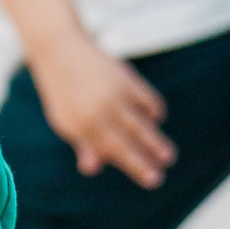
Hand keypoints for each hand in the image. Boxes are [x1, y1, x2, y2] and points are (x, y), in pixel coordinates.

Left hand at [32, 29, 173, 187]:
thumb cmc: (63, 90)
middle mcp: (99, 111)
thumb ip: (81, 143)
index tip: (152, 180)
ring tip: (169, 156)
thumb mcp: (64, 119)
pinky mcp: (125, 77)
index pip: (113, 151)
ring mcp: (114, 94)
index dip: (134, 167)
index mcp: (81, 124)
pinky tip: (157, 119)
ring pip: (140, 123)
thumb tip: (92, 169)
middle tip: (162, 176)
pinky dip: (154, 109)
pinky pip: (146, 98)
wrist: (60, 49)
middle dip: (146, 159)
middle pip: (129, 140)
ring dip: (155, 140)